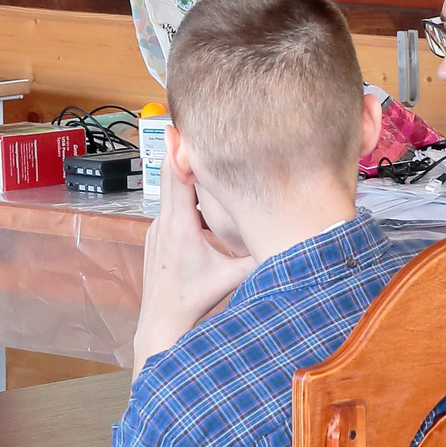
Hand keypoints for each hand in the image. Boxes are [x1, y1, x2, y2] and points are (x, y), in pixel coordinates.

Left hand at [134, 137, 255, 368]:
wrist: (161, 322)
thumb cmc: (193, 301)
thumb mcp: (231, 278)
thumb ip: (259, 256)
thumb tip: (290, 238)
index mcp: (180, 227)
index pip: (176, 175)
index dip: (181, 148)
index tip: (186, 124)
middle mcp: (163, 222)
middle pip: (172, 174)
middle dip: (187, 151)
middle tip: (200, 126)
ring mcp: (156, 227)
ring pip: (172, 191)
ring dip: (188, 174)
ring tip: (204, 153)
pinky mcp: (156, 234)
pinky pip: (170, 206)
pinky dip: (183, 195)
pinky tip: (198, 191)